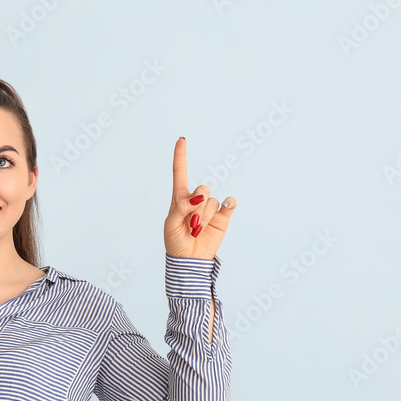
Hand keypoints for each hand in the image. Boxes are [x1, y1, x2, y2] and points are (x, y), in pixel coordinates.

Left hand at [163, 137, 235, 259]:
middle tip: (190, 225)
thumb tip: (199, 198)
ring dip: (205, 217)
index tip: (181, 139)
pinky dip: (229, 204)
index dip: (180, 156)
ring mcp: (210, 208)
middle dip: (196, 207)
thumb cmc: (175, 242)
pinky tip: (228, 206)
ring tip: (198, 230)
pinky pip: (228, 203)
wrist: (189, 260)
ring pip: (212, 201)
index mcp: (179, 198)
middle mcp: (196, 200)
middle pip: (201, 189)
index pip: (180, 173)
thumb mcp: (170, 224)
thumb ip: (181, 208)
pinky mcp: (223, 217)